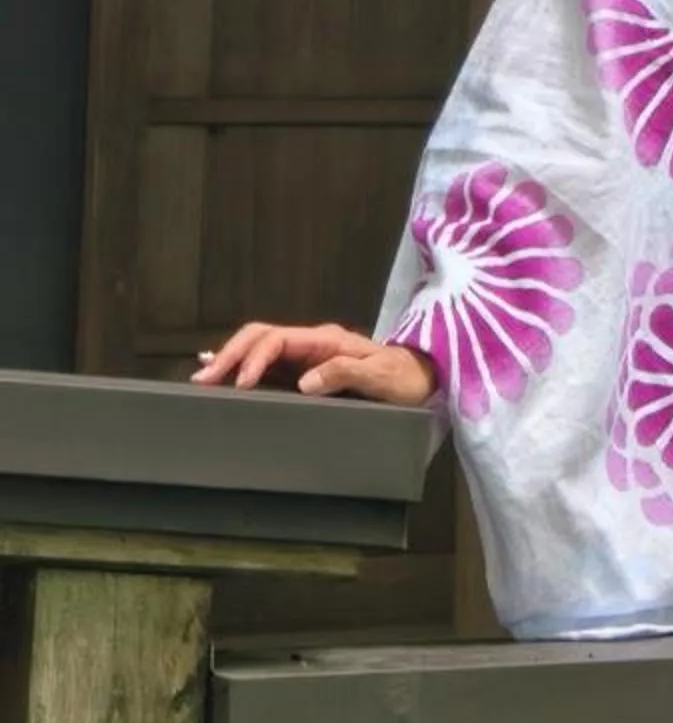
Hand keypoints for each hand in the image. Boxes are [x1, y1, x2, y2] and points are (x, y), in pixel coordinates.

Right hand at [191, 322, 438, 405]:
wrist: (421, 381)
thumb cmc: (405, 379)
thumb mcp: (383, 377)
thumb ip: (348, 373)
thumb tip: (305, 382)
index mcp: (327, 340)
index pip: (278, 340)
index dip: (255, 359)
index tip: (239, 385)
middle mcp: (312, 343)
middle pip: (262, 338)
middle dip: (231, 354)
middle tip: (202, 379)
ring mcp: (308, 356)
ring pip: (260, 348)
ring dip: (231, 359)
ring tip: (202, 376)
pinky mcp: (306, 371)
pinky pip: (269, 365)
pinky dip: (243, 367)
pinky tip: (223, 374)